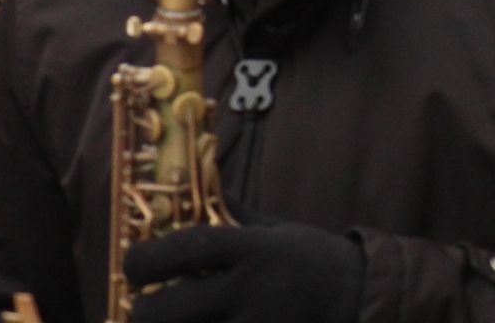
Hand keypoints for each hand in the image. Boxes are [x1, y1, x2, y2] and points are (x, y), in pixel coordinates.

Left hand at [123, 221, 364, 322]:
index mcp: (258, 250)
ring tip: (174, 320)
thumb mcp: (276, 229)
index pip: (190, 248)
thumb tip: (194, 185)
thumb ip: (232, 215)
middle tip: (143, 306)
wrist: (359, 299)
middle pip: (167, 311)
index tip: (134, 262)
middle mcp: (254, 292)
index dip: (148, 257)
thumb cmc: (311, 261)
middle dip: (142, 312)